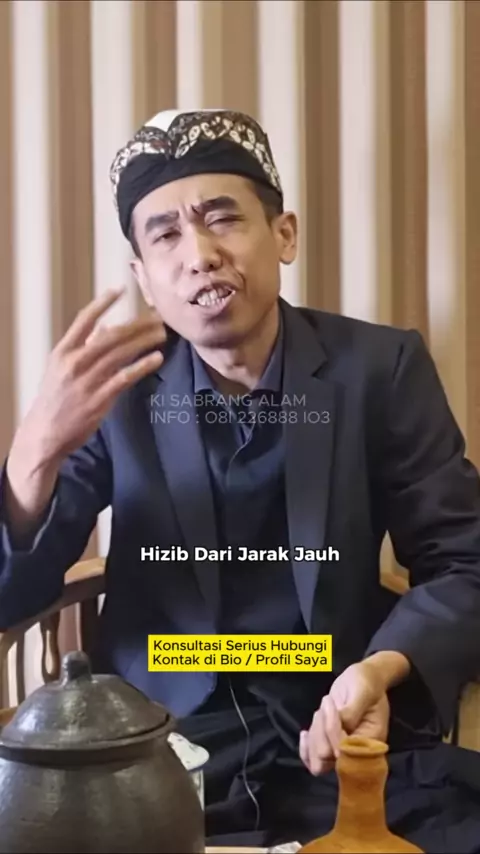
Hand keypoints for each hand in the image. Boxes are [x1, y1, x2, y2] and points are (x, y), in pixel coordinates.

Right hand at [15, 288, 164, 465]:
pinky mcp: (100, 399)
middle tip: (157, 318)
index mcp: (63, 351)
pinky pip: (125, 377)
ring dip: (144, 341)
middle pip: (111, 336)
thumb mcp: (60, 369)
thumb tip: (103, 329)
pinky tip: (157, 358)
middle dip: (137, 324)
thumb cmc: (55, 400)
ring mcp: (88, 381)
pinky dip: (142, 366)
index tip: (121, 290)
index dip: (103, 303)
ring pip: (121, 354)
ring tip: (161, 334)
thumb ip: (82, 348)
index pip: (84, 319)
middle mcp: (75, 362)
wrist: (46, 433)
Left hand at [299, 660, 389, 774]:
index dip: (333, 733)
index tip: (335, 707)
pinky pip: (312, 759)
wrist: (362, 678)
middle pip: (326, 759)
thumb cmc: (365, 683)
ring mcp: (341, 751)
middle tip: (329, 705)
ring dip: (315, 732)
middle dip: (321, 730)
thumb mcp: (362, 692)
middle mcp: (356, 754)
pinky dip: (306, 748)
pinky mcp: (330, 746)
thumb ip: (351, 715)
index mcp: (370, 744)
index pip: (344, 753)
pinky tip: (305, 733)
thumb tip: (339, 741)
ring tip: (325, 709)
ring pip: (316, 758)